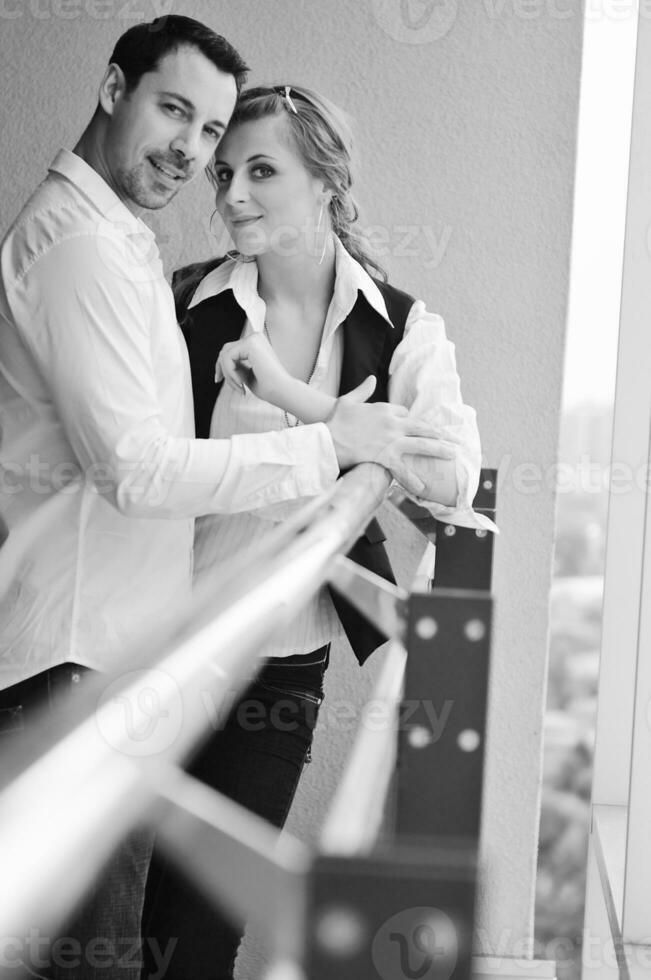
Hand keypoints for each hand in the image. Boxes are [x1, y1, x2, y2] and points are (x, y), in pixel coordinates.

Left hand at [217, 333, 290, 405]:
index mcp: (256, 343)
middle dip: (222, 369)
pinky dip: (230, 373)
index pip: (231, 349)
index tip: (218, 379)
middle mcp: (255, 338)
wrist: (282, 391)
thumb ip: (236, 365)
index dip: (221, 365)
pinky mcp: (250, 343)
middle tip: (224, 383)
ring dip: (228, 374)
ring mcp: (253, 339)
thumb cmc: (269, 387)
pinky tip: (241, 383)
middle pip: (225, 350)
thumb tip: (221, 362)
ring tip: (239, 387)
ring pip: (225, 355)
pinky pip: (228, 358)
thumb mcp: (246, 374)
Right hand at [326, 377, 456, 494]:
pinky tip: (422, 487)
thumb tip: (372, 379)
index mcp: (385, 409)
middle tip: (452, 439)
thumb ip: (363, 390)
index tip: (408, 427)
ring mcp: (390, 440)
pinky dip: (412, 479)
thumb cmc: (335, 421)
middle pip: (421, 427)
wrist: (327, 439)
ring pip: (420, 444)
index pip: (405, 413)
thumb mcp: (348, 400)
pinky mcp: (384, 456)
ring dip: (438, 449)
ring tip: (451, 455)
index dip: (407, 421)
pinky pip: (402, 468)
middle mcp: (392, 423)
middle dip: (438, 433)